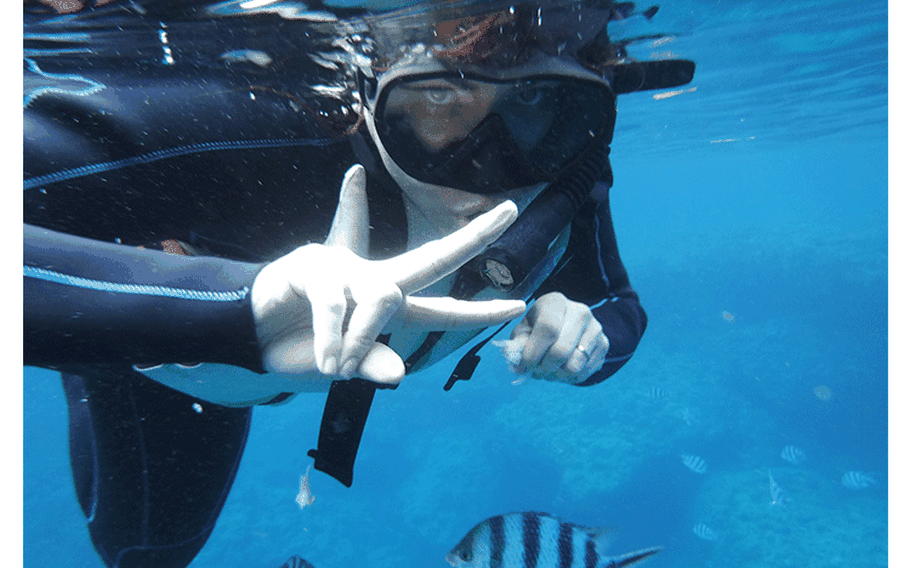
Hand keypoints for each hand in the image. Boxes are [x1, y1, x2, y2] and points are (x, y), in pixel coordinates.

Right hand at [251, 164, 525, 385]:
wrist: (250, 343)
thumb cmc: (301, 353)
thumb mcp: (341, 369)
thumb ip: (370, 366)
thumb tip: (398, 372)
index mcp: (389, 309)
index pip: (443, 311)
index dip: (481, 312)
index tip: (521, 303)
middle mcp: (375, 282)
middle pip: (434, 258)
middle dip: (474, 237)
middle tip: (512, 210)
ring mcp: (347, 268)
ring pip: (383, 299)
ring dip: (361, 341)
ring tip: (337, 369)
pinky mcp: (315, 264)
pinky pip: (337, 304)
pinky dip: (332, 337)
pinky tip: (323, 359)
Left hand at [494, 291, 608, 383]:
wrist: (567, 322)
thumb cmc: (540, 325)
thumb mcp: (525, 328)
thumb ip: (519, 344)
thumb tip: (518, 365)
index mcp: (556, 302)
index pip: (548, 329)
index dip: (533, 353)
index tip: (524, 365)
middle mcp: (580, 312)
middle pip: (561, 351)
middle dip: (544, 368)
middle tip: (537, 371)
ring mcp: (596, 328)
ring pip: (574, 366)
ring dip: (557, 376)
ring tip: (549, 370)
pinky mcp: (604, 345)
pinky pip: (585, 372)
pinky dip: (569, 378)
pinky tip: (562, 369)